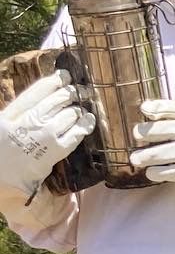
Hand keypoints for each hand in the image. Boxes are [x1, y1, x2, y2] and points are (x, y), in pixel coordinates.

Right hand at [0, 70, 93, 197]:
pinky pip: (74, 134)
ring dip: (77, 110)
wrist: (2, 178)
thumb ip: (20, 113)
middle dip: (70, 94)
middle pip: (55, 101)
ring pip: (66, 114)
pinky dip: (83, 126)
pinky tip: (88, 122)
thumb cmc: (4, 153)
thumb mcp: (3, 127)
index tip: (63, 75)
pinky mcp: (54, 150)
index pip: (36, 92)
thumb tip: (44, 98)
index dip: (52, 82)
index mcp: (10, 114)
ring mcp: (42, 135)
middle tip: (81, 91)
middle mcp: (27, 121)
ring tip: (83, 109)